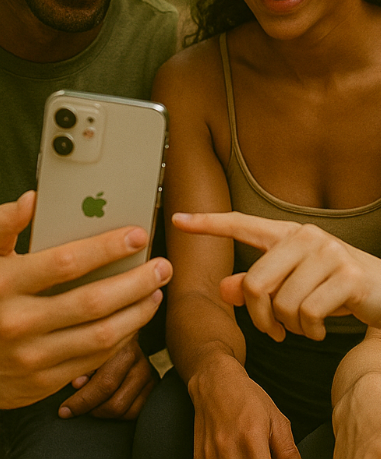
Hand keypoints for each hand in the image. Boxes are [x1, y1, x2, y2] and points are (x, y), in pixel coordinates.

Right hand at [0, 192, 171, 408]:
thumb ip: (5, 226)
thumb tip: (31, 200)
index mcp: (6, 284)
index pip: (66, 263)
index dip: (107, 248)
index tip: (137, 235)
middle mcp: (19, 322)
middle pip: (93, 302)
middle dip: (136, 281)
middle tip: (163, 266)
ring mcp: (31, 357)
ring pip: (100, 335)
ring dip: (136, 312)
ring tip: (155, 290)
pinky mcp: (42, 382)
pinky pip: (93, 360)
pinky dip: (121, 338)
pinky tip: (134, 318)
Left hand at [58, 336, 155, 419]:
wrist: (122, 329)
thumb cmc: (96, 341)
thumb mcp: (86, 348)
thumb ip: (81, 364)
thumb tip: (77, 384)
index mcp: (124, 346)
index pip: (105, 384)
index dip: (82, 402)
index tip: (63, 410)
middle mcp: (141, 360)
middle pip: (116, 404)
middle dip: (91, 410)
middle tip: (75, 408)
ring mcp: (149, 373)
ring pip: (126, 412)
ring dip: (104, 413)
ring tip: (90, 404)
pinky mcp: (154, 384)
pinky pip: (136, 412)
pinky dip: (118, 415)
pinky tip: (105, 404)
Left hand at [173, 212, 380, 341]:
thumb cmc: (338, 289)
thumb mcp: (296, 286)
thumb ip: (258, 286)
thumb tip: (223, 288)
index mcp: (289, 235)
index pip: (242, 224)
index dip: (208, 223)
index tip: (178, 219)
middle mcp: (306, 237)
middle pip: (255, 282)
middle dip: (259, 317)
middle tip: (274, 331)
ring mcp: (328, 253)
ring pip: (281, 303)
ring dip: (290, 327)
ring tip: (305, 325)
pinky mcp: (347, 274)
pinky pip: (307, 313)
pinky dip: (310, 332)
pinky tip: (321, 329)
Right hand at [189, 353, 299, 458]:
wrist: (215, 382)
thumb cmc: (246, 397)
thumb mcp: (276, 419)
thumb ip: (288, 451)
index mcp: (251, 439)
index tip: (271, 458)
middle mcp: (229, 449)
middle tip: (262, 453)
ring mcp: (211, 455)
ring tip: (248, 452)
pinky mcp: (200, 457)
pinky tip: (234, 454)